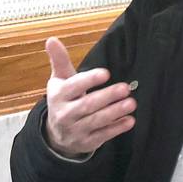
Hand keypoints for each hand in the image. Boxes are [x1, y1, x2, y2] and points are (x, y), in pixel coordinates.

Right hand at [43, 37, 135, 156]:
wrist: (56, 134)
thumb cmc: (64, 99)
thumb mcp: (59, 80)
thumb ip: (59, 60)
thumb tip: (51, 39)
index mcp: (58, 95)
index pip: (73, 87)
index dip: (89, 80)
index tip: (105, 73)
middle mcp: (64, 114)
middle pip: (87, 105)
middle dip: (107, 97)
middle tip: (125, 88)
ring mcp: (75, 130)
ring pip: (96, 121)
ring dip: (114, 112)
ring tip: (131, 103)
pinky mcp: (86, 142)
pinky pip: (102, 136)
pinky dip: (116, 129)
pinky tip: (129, 121)